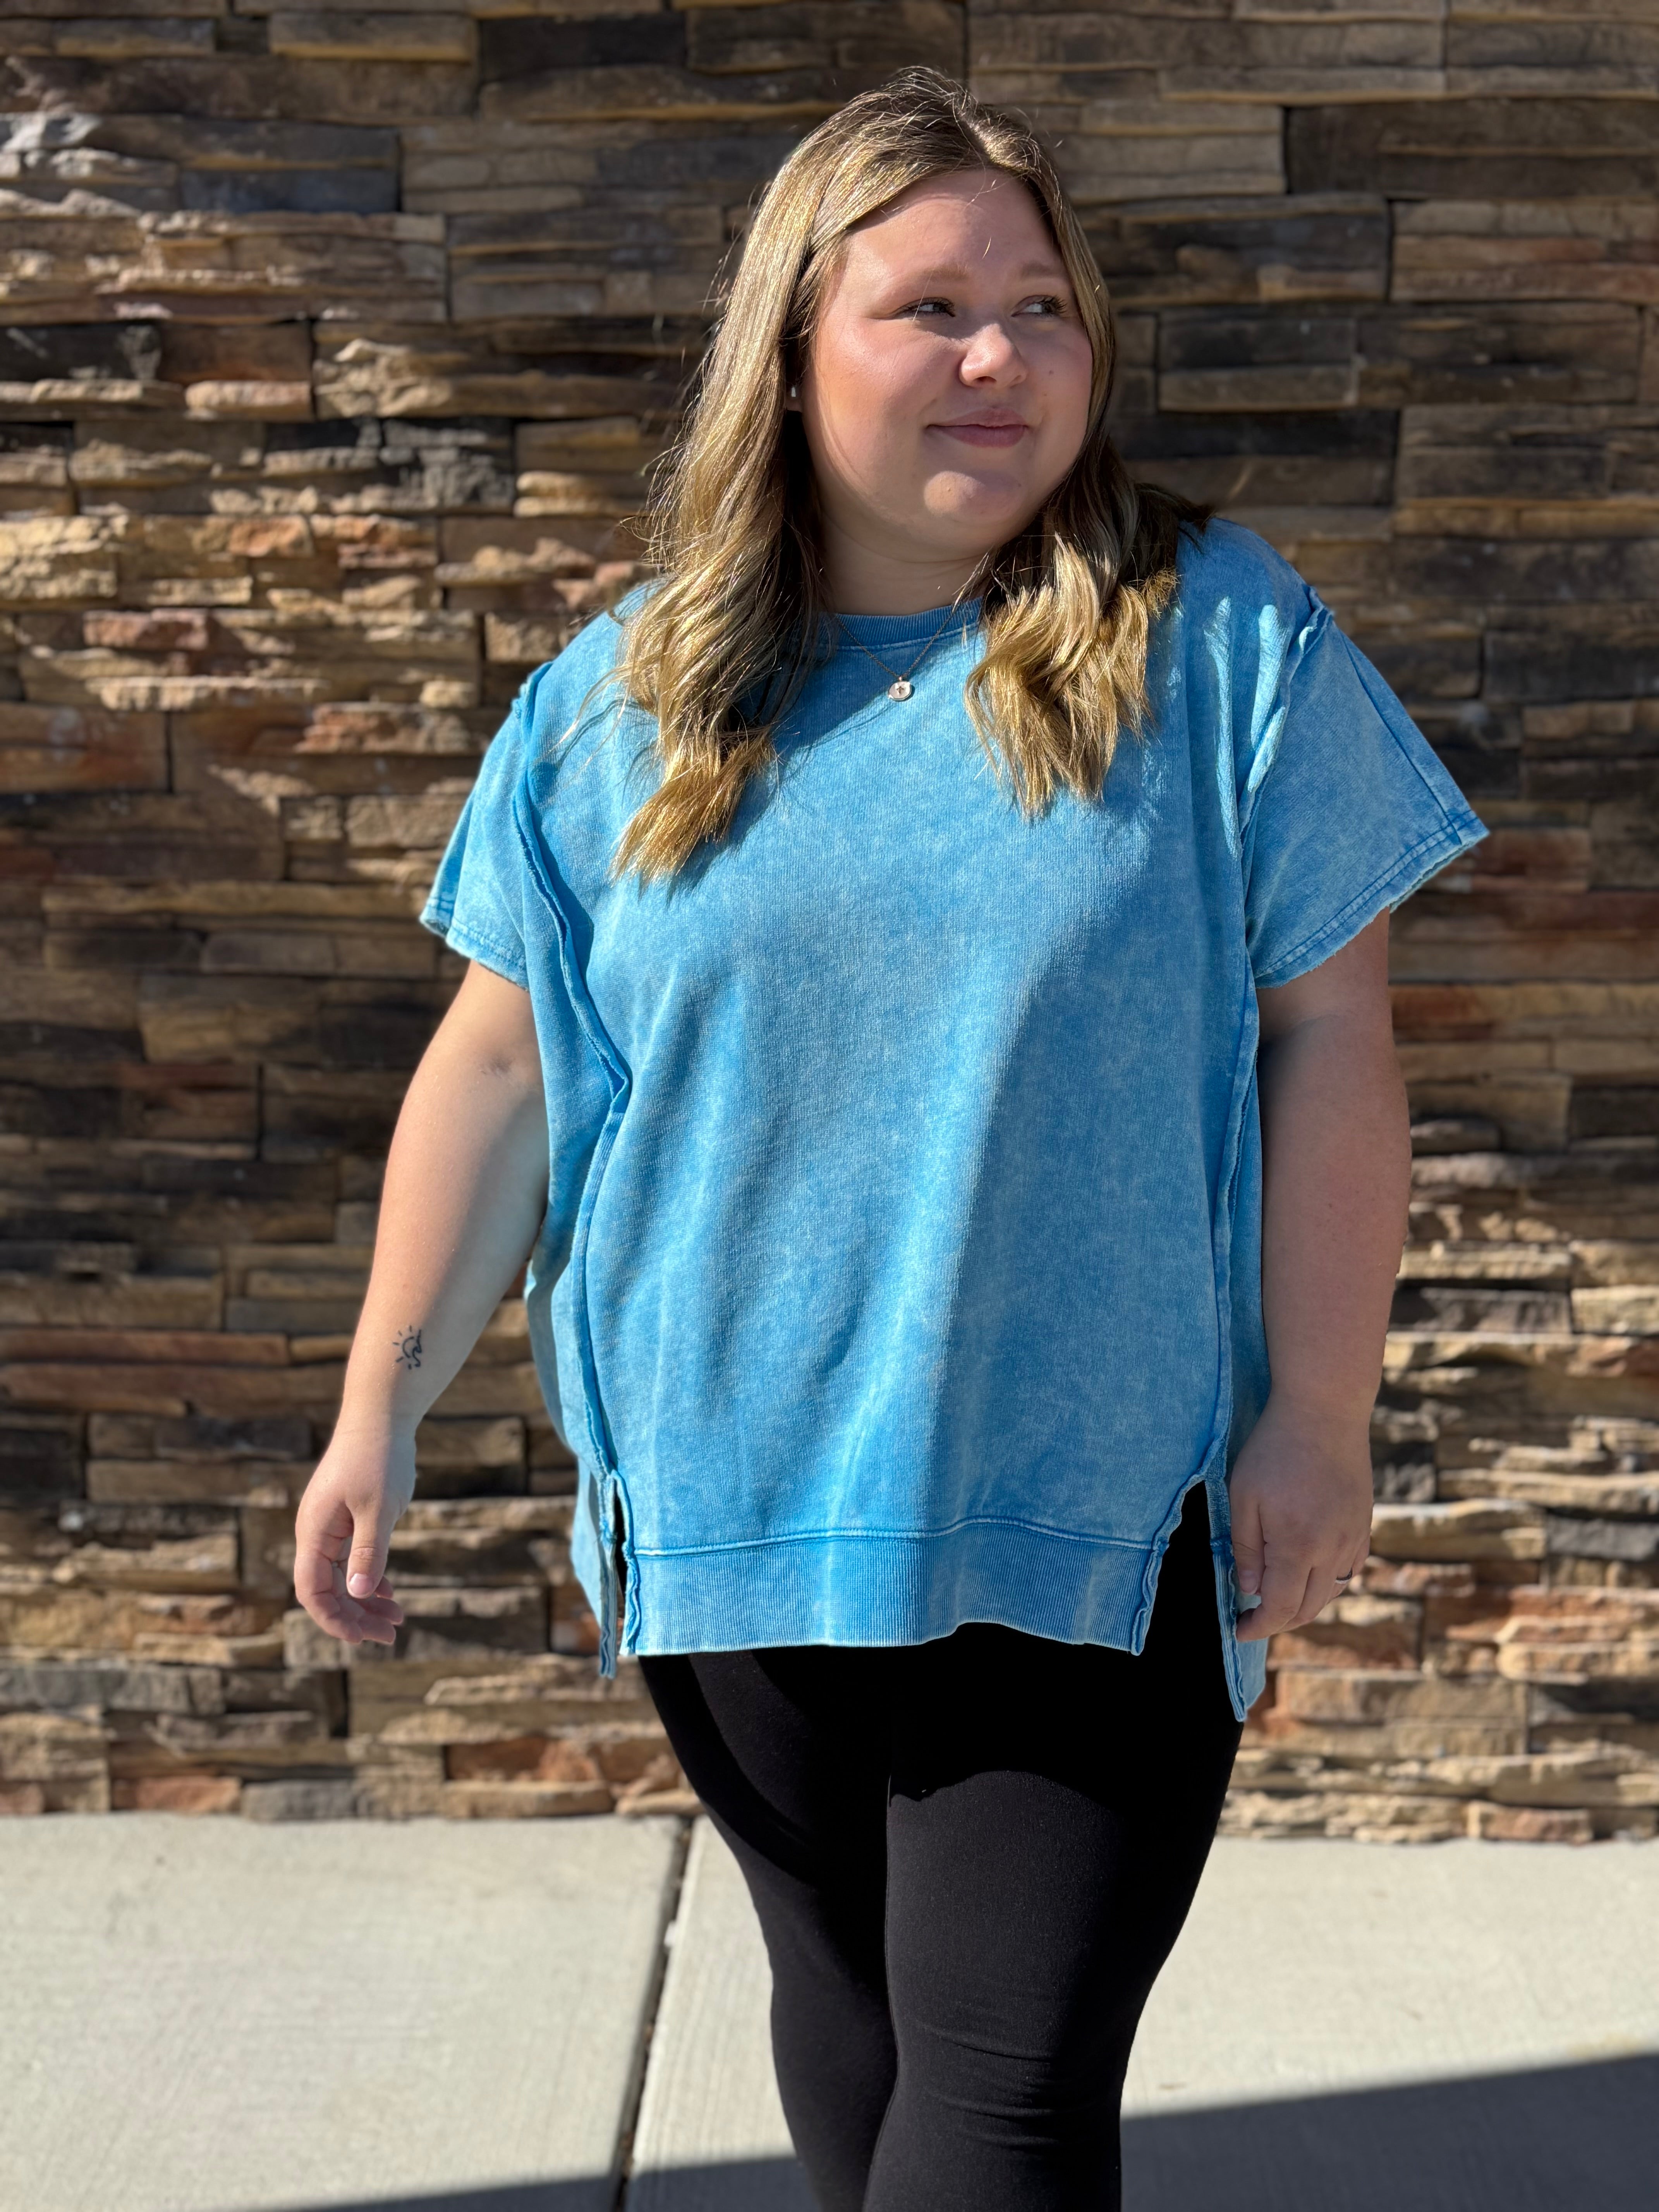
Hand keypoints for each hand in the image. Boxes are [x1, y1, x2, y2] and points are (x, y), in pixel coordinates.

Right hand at [293, 1422, 416, 1646]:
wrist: (381, 1415)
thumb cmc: (379, 1457)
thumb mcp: (379, 1508)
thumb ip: (368, 1551)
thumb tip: (358, 1594)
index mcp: (314, 1533)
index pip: (311, 1592)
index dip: (334, 1619)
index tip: (363, 1638)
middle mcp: (316, 1533)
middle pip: (327, 1590)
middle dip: (356, 1616)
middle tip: (391, 1634)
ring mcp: (330, 1526)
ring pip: (341, 1576)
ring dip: (365, 1600)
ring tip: (397, 1619)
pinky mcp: (347, 1519)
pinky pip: (351, 1559)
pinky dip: (369, 1577)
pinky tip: (388, 1592)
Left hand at [1228, 1394, 1373, 1643]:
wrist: (1325, 1413)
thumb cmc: (1274, 1449)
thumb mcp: (1244, 1495)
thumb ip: (1246, 1548)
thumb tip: (1248, 1589)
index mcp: (1298, 1545)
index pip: (1280, 1607)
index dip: (1258, 1626)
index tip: (1239, 1630)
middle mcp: (1332, 1550)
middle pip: (1308, 1608)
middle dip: (1279, 1621)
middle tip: (1253, 1617)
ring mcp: (1353, 1539)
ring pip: (1330, 1593)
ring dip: (1303, 1604)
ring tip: (1276, 1596)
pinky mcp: (1364, 1527)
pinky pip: (1346, 1571)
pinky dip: (1325, 1583)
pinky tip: (1305, 1572)